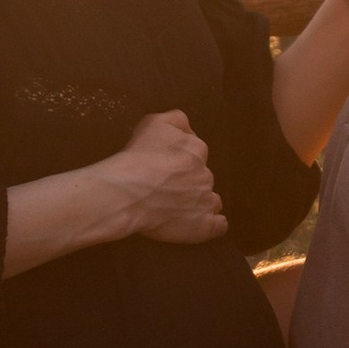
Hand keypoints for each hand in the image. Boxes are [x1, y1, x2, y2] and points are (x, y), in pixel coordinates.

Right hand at [98, 108, 226, 245]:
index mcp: (197, 150)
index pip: (196, 154)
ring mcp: (207, 201)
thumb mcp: (154, 123)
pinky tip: (197, 224)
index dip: (181, 162)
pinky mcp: (205, 226)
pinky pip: (218, 225)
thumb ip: (176, 121)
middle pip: (202, 178)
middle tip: (165, 190)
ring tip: (177, 210)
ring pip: (211, 200)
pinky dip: (211, 224)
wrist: (130, 192)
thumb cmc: (139, 157)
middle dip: (188, 183)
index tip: (166, 168)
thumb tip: (188, 129)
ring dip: (199, 203)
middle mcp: (206, 174)